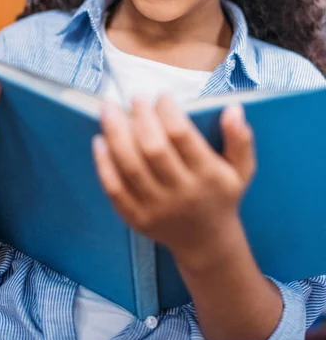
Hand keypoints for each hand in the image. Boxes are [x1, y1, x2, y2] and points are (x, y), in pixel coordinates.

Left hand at [93, 95, 254, 265]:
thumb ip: (239, 139)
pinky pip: (115, 189)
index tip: (161, 96)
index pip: (182, 136)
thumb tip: (233, 108)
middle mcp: (182, 192)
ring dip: (116, 134)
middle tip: (133, 97)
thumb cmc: (221, 195)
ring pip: (131, 167)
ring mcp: (157, 207)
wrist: (207, 243)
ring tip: (108, 109)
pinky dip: (104, 164)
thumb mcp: (241, 169)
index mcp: (208, 176)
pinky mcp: (136, 218)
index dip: (168, 112)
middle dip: (140, 118)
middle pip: (153, 149)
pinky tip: (99, 141)